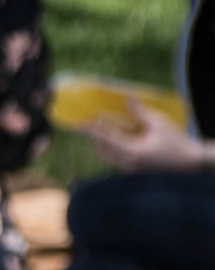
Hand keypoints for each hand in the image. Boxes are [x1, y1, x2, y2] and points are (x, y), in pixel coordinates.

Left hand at [86, 101, 206, 173]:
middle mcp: (129, 163)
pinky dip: (112, 149)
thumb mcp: (160, 123)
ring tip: (104, 129)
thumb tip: (127, 98)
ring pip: (107, 157)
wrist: (192, 164)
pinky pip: (116, 160)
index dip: (90, 131)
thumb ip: (140, 112)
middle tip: (92, 122)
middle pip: (102, 150)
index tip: (77, 125)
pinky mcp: (135, 171)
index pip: (105, 139)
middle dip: (95, 136)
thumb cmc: (178, 143)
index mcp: (133, 152)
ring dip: (102, 144)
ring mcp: (131, 169)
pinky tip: (117, 138)